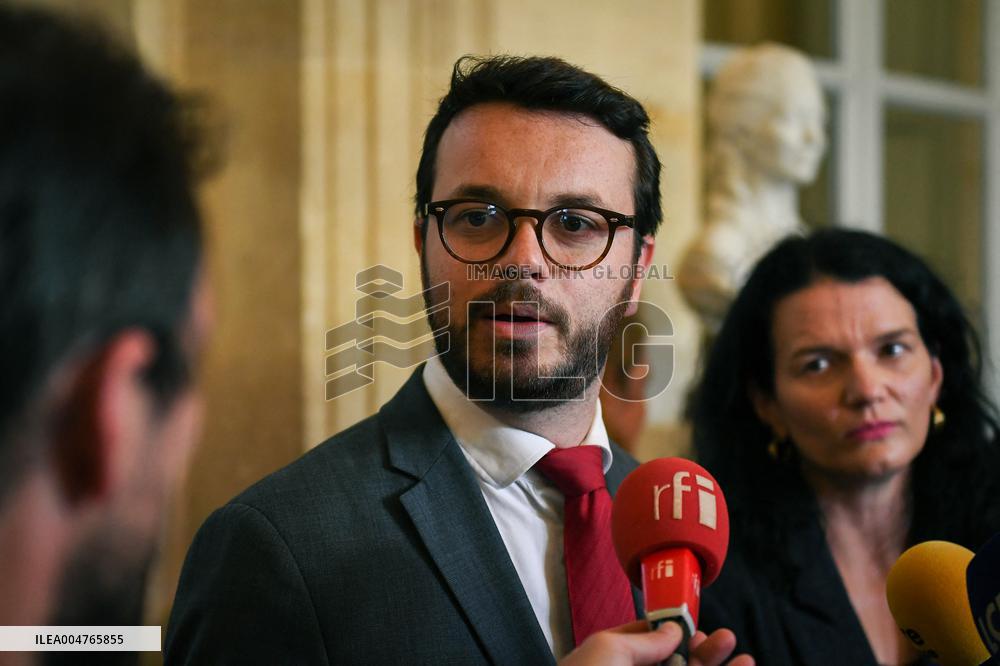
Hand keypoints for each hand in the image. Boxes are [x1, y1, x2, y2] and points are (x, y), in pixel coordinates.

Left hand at [558, 620, 754, 665]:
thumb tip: (673, 628)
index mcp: (613, 659)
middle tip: (726, 640)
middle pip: (675, 664)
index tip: (696, 628)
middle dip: (703, 651)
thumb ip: (646, 640)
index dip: (675, 633)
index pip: (647, 640)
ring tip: (746, 661)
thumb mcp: (610, 649)